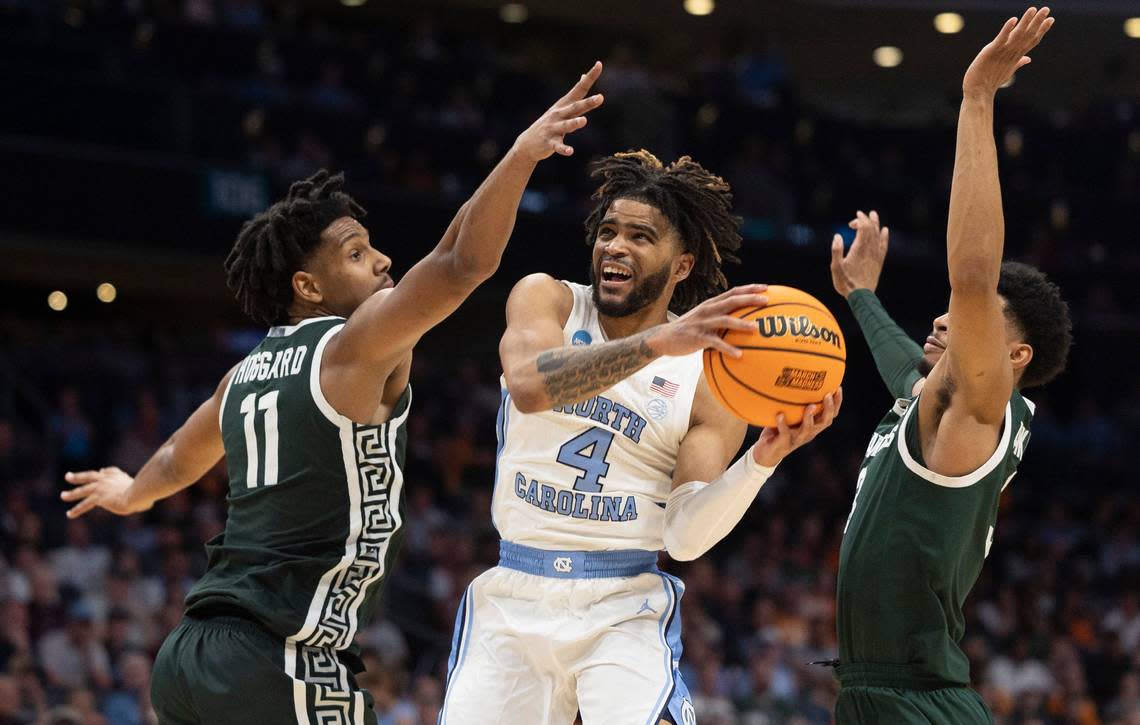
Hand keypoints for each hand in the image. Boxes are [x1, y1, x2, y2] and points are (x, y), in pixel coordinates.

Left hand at [61, 466, 148, 517]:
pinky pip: (85, 505)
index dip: (104, 472)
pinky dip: (76, 510)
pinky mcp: (98, 498)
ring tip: (63, 496)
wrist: (138, 494)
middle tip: (68, 476)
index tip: (101, 471)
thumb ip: (141, 491)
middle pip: (90, 476)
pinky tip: (69, 514)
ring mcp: (101, 488)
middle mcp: (107, 479)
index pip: (108, 471)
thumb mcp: (144, 489)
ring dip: (72, 493)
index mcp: (118, 475)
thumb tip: (147, 502)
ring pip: (83, 490)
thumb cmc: (145, 493)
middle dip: (79, 476)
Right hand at [511, 61, 603, 161]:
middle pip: (575, 107)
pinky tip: (570, 151)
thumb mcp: (562, 107)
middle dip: (587, 102)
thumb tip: (583, 76)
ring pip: (565, 125)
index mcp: (565, 105)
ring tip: (583, 121)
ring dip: (574, 123)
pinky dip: (564, 149)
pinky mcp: (549, 143)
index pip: (580, 89)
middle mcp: (559, 114)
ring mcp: (553, 128)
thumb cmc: (550, 123)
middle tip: (601, 98)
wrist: (528, 143)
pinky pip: (558, 146)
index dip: (590, 77)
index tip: (599, 64)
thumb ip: (576, 95)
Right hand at [647, 284, 768, 357]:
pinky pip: (715, 343)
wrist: (664, 338)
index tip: (766, 288)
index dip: (749, 288)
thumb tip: (741, 322)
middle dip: (750, 299)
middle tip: (766, 301)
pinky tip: (739, 355)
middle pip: (732, 301)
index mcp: (711, 304)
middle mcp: (708, 310)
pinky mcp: (697, 338)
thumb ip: (719, 317)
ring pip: (725, 320)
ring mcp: (702, 323)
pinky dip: (728, 348)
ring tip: (756, 328)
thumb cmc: (688, 330)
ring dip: (741, 324)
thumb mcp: (703, 318)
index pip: (733, 292)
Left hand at [752, 388, 842, 466]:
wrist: (765, 454)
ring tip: (810, 406)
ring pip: (808, 429)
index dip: (836, 403)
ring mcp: (796, 439)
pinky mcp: (783, 444)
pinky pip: (785, 433)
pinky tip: (780, 414)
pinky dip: (782, 424)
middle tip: (827, 395)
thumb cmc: (778, 431)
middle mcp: (808, 433)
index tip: (838, 388)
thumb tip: (793, 379)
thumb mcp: (789, 416)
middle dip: (828, 409)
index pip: (830, 415)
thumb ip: (793, 404)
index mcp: (812, 426)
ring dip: (809, 417)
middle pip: (825, 422)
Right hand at [830, 210, 888, 297]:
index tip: (853, 219)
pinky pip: (884, 246)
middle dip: (866, 219)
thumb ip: (836, 250)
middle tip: (861, 214)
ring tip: (874, 215)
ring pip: (878, 235)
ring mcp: (875, 255)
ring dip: (876, 224)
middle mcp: (869, 250)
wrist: (861, 297)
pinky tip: (885, 231)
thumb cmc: (846, 283)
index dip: (859, 220)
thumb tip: (838, 235)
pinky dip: (884, 237)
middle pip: (871, 229)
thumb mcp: (835, 267)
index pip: (863, 228)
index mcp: (858, 249)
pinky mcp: (879, 262)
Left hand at [962, 7, 1053, 99]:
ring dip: (1026, 22)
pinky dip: (1007, 29)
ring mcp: (1002, 52)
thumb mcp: (1007, 70)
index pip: (1031, 41)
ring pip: (1017, 35)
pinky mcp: (991, 52)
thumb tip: (1028, 59)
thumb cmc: (991, 82)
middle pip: (1027, 35)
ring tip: (1033, 10)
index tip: (1051, 19)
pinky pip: (1001, 39)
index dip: (1041, 30)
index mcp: (1016, 56)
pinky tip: (1013, 20)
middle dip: (1037, 22)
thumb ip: (1018, 62)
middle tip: (1046, 9)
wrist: (978, 93)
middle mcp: (1012, 53)